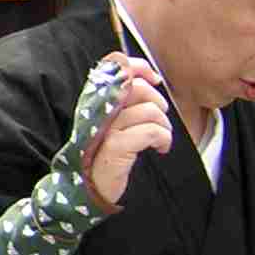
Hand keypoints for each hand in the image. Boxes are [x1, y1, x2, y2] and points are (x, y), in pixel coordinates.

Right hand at [81, 54, 170, 205]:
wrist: (90, 188)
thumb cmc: (109, 153)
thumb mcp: (117, 121)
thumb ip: (128, 99)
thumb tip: (150, 78)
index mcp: (97, 100)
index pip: (116, 68)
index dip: (138, 66)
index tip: (154, 79)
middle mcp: (98, 110)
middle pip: (136, 88)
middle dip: (157, 102)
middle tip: (159, 119)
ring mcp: (105, 129)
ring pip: (149, 111)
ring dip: (164, 126)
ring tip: (160, 138)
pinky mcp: (115, 148)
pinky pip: (151, 132)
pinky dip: (163, 139)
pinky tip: (161, 148)